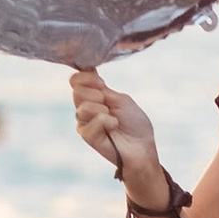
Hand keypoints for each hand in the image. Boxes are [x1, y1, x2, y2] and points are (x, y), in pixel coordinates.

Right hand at [71, 65, 164, 200]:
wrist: (141, 146)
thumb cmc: (135, 123)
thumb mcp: (121, 99)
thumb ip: (101, 88)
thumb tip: (87, 71)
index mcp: (94, 95)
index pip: (77, 80)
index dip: (86, 77)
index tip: (101, 82)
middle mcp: (86, 107)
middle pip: (76, 91)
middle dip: (95, 93)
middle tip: (107, 102)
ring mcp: (85, 122)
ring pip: (82, 107)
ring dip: (101, 109)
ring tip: (113, 117)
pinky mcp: (87, 136)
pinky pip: (88, 123)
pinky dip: (104, 122)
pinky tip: (113, 126)